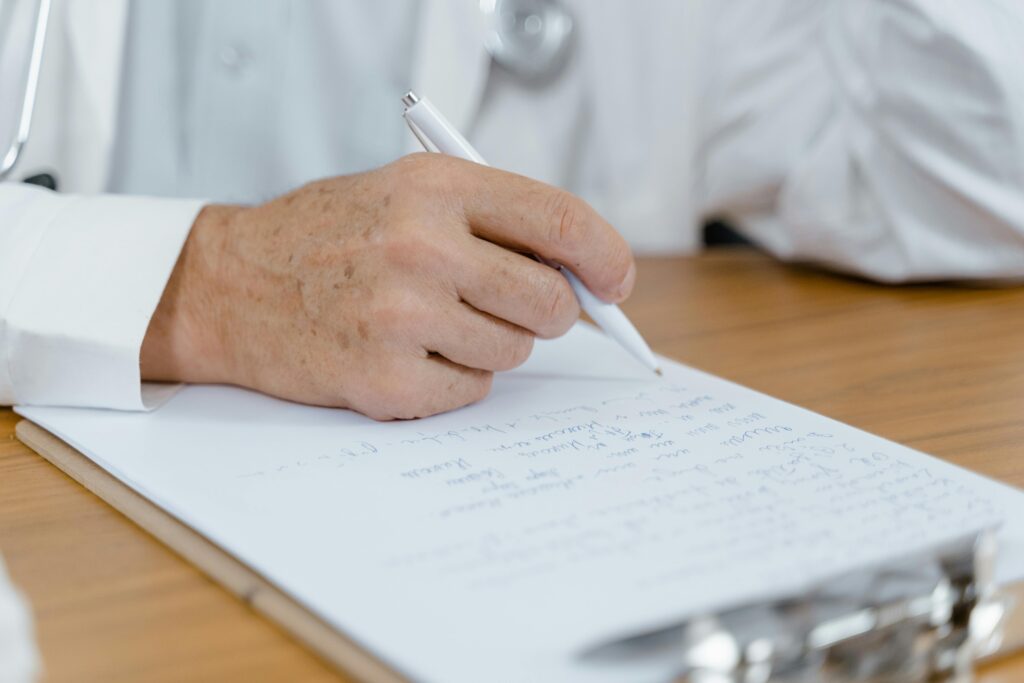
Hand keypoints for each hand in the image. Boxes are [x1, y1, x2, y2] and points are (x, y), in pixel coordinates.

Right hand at [140, 154, 634, 418]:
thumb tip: (581, 274)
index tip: (616, 282)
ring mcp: (402, 315)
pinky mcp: (386, 378)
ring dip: (490, 344)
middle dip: (546, 312)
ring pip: (513, 351)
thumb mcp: (405, 194)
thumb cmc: (327, 238)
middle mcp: (421, 245)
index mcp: (435, 187)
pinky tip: (406, 352)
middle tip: (508, 307)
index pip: (559, 221)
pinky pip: (472, 390)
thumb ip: (492, 222)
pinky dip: (453, 378)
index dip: (604, 256)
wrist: (231, 285)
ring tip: (430, 322)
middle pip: (549, 301)